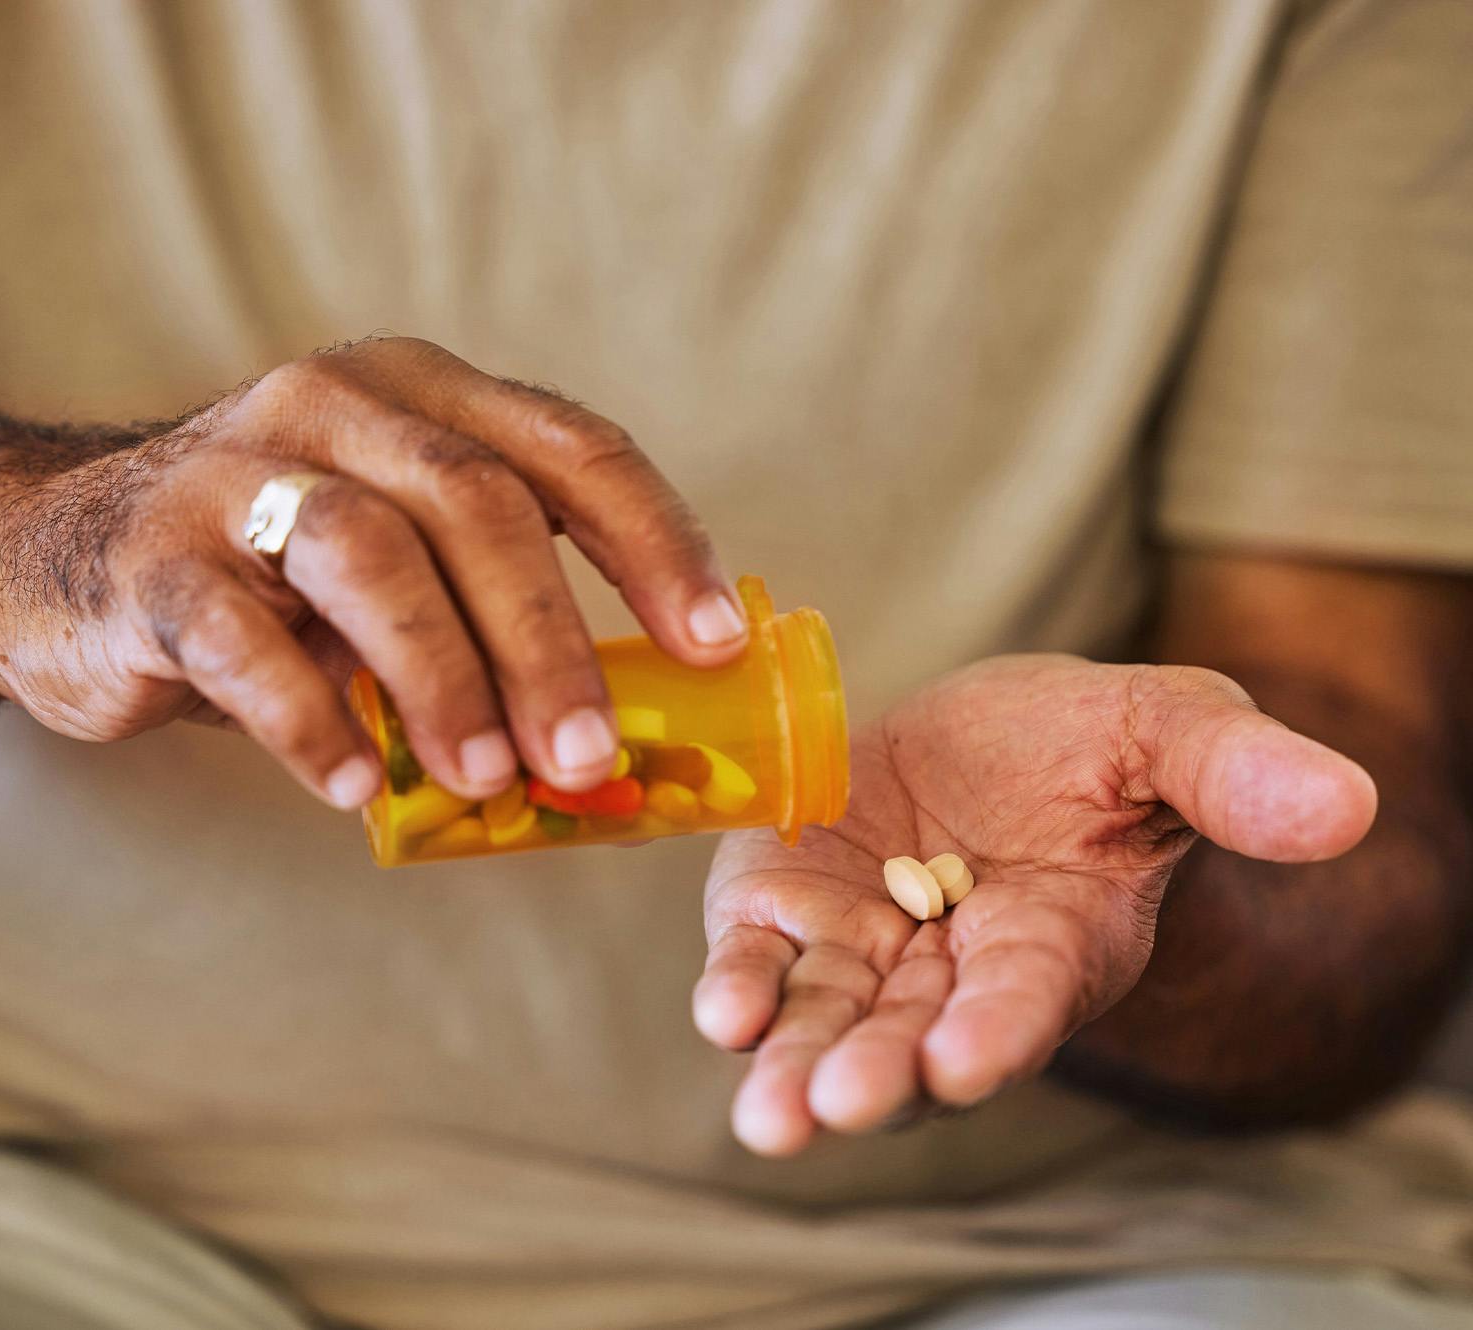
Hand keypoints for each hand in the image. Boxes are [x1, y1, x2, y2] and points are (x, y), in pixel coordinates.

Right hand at [0, 337, 745, 806]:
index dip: (657, 543)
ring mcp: (236, 469)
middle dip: (550, 639)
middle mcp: (338, 405)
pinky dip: (307, 717)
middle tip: (590, 755)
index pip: (573, 451)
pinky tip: (348, 785)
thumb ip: (490, 618)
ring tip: (485, 777)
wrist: (59, 556)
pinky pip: (242, 637)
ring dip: (443, 678)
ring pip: (369, 555)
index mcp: (428, 398)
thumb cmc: (275, 577)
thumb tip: (620, 749)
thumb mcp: (398, 563)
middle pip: (477, 503)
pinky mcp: (152, 553)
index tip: (713, 643)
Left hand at [694, 655, 1376, 1155]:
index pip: (1027, 999)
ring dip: (796, 1064)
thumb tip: (1346, 804)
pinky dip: (741, 985)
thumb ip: (1236, 772)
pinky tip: (726, 1009)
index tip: (964, 1059)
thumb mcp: (1169, 731)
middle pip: (912, 1039)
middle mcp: (954, 970)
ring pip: (828, 1020)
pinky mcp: (788, 905)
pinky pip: (764, 958)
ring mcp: (864, 946)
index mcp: (1055, 940)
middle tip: (837, 1106)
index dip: (999, 1028)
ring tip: (772, 1113)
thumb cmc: (1091, 746)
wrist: (987, 737)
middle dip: (877, 1073)